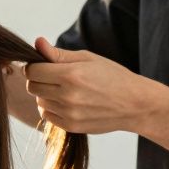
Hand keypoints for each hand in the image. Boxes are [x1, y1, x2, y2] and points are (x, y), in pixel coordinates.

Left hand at [24, 37, 156, 134]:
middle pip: (32, 87)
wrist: (135, 104)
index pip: (33, 71)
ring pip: (39, 102)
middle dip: (38, 80)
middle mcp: (68, 95)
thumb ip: (59, 54)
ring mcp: (69, 113)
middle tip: (53, 77)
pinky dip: (52, 108)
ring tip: (65, 90)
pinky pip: (47, 115)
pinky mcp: (71, 126)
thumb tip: (37, 42)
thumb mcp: (88, 59)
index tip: (40, 65)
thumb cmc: (113, 76)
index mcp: (71, 75)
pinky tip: (67, 102)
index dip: (33, 66)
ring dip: (45, 95)